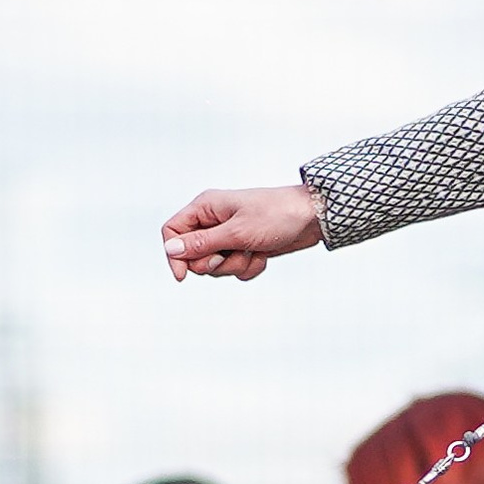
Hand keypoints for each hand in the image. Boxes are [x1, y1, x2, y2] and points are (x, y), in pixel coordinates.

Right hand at [161, 183, 324, 282]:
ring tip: (254, 250)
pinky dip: (249, 267)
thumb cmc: (276, 215)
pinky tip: (263, 254)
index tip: (184, 276)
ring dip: (235, 265)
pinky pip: (235, 270)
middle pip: (193, 255)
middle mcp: (214, 221)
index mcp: (206, 207)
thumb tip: (171, 249)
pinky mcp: (244, 248)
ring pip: (215, 266)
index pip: (173, 231)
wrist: (312, 217)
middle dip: (214, 263)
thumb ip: (202, 243)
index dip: (174, 255)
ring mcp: (229, 236)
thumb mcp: (237, 232)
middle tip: (233, 253)